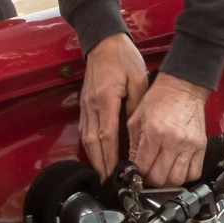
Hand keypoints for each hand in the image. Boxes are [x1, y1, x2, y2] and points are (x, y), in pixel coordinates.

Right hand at [78, 33, 148, 174]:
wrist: (104, 41)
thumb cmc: (122, 57)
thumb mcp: (138, 79)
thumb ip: (136, 105)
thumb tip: (137, 128)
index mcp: (106, 99)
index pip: (107, 135)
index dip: (109, 157)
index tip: (114, 171)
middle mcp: (92, 104)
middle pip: (93, 142)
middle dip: (99, 164)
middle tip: (106, 181)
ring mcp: (86, 104)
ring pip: (87, 137)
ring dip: (94, 157)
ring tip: (102, 172)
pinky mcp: (85, 103)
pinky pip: (86, 129)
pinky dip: (91, 144)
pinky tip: (96, 153)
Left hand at [127, 73, 211, 187]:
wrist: (183, 87)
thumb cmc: (160, 99)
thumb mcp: (137, 119)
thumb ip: (133, 144)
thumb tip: (132, 165)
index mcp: (155, 133)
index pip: (142, 167)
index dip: (136, 173)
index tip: (135, 171)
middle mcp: (173, 141)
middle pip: (160, 178)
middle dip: (149, 180)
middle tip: (147, 173)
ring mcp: (189, 145)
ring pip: (177, 180)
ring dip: (167, 181)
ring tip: (161, 173)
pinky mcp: (201, 146)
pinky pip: (194, 173)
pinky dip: (184, 177)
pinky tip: (176, 169)